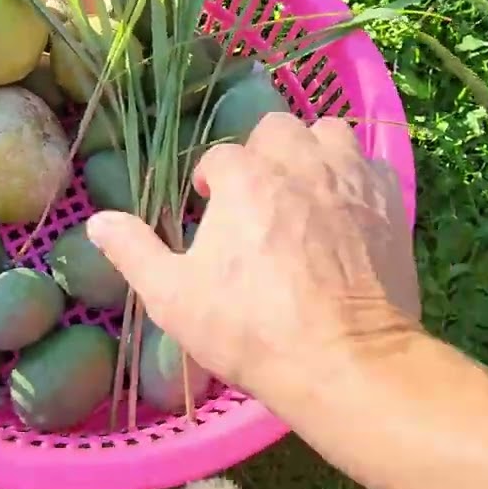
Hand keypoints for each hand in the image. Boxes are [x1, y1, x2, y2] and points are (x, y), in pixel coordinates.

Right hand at [85, 112, 422, 397]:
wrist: (344, 360)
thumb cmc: (250, 329)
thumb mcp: (174, 298)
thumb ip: (135, 253)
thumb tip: (97, 222)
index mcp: (244, 178)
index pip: (219, 156)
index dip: (210, 181)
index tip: (209, 209)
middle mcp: (299, 163)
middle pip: (277, 128)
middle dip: (262, 152)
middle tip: (257, 194)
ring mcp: (351, 179)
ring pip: (330, 133)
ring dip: (313, 151)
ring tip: (304, 188)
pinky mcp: (390, 203)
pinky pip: (372, 165)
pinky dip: (357, 176)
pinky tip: (346, 208)